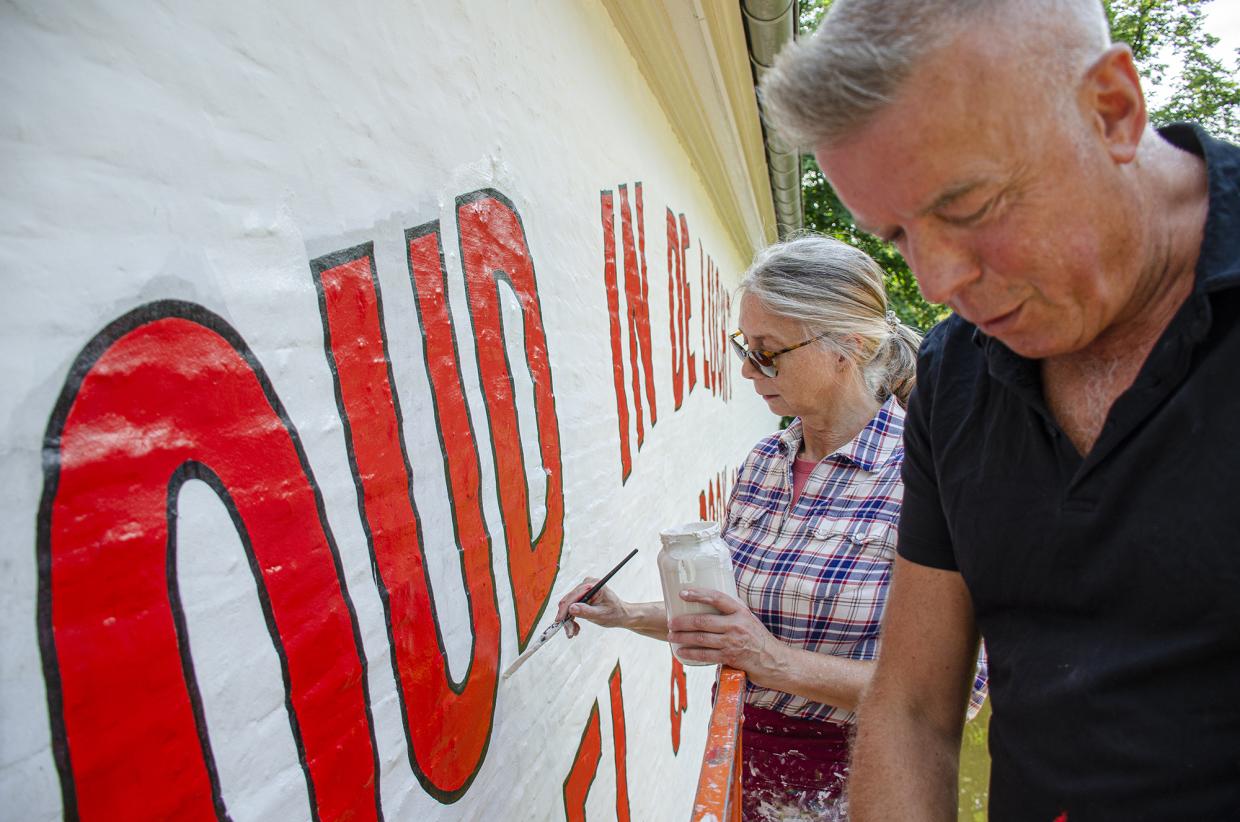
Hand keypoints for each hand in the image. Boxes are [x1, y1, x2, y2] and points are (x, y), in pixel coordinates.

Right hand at [554, 578, 629, 637]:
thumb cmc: (614, 614)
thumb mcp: (600, 615)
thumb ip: (586, 611)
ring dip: (569, 619)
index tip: (558, 621)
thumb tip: (571, 608)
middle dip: (567, 617)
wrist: (621, 614)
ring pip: (569, 604)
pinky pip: (572, 606)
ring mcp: (584, 588)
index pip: (574, 596)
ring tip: (573, 632)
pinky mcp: (582, 594)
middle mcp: (587, 583)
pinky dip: (572, 617)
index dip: (564, 609)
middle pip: (569, 600)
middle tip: (569, 632)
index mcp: (594, 585)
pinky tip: (576, 627)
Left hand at [667, 588, 784, 681]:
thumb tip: (708, 608)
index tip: (682, 593)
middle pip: (703, 621)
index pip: (717, 598)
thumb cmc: (759, 640)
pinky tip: (681, 652)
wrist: (775, 662)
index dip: (698, 594)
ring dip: (682, 637)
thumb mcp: (748, 621)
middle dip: (683, 622)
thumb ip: (731, 615)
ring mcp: (733, 642)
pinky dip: (691, 653)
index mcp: (741, 612)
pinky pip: (705, 655)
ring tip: (671, 636)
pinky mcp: (730, 658)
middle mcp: (736, 625)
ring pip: (701, 638)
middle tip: (671, 622)